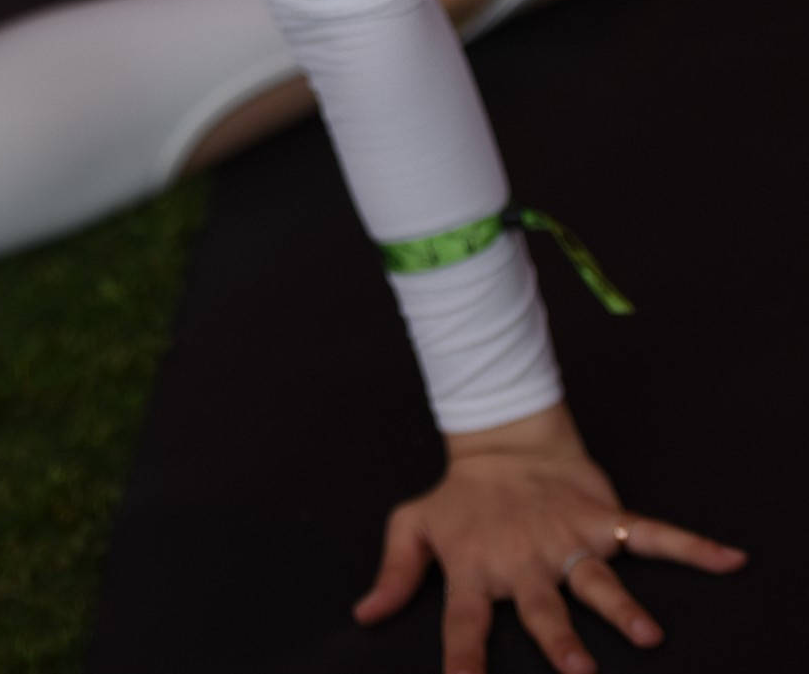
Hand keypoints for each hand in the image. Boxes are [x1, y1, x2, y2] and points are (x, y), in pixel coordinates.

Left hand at [355, 403, 745, 673]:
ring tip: (646, 634)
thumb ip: (394, 574)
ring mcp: (567, 538)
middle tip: (579, 672)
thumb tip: (362, 616)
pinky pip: (653, 532)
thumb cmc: (461, 497)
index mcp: (477, 569)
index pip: (464, 624)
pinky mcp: (602, 516)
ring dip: (621, 606)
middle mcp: (525, 560)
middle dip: (560, 641)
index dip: (463, 660)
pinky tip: (727, 558)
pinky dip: (691, 546)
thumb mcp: (415, 526)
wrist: (504, 438)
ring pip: (597, 579)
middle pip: (542, 609)